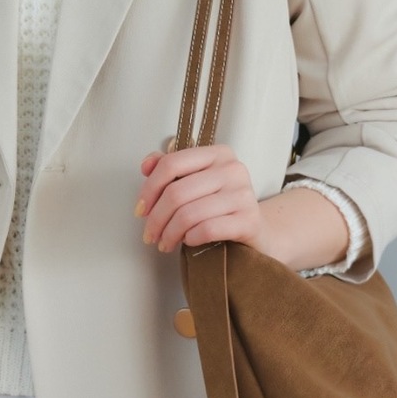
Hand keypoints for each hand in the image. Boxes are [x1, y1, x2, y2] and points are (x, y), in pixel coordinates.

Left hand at [136, 148, 350, 267]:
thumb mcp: (196, 183)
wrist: (256, 232)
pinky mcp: (249, 220)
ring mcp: (244, 194)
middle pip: (177, 192)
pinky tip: (188, 242)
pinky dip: (191, 238)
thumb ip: (171, 170)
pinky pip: (208, 229)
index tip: (140, 210)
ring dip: (170, 233)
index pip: (172, 163)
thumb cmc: (220, 208)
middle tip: (149, 235)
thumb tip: (146, 164)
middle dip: (156, 218)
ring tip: (165, 243)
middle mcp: (233, 169)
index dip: (149, 189)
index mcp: (217, 154)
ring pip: (189, 214)